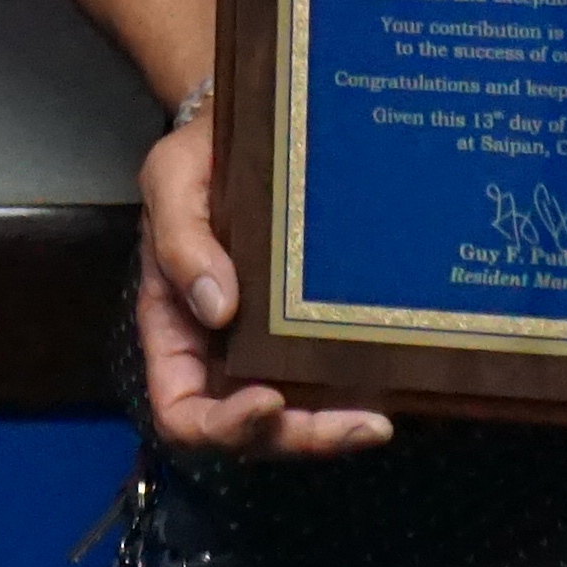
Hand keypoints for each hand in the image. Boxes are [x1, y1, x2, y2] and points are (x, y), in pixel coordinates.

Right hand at [128, 101, 389, 460]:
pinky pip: (326, 381)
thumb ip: (181, 241)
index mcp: (173, 329)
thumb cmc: (199, 154)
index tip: (267, 401)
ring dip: (333, 431)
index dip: (221, 425)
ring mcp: (266, 346)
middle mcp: (218, 352)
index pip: (182, 410)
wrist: (251, 127)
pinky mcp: (309, 329)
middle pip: (251, 431)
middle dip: (300, 438)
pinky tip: (395, 387)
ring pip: (294, 418)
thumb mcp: (172, 180)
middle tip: (359, 424)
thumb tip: (219, 310)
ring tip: (379, 422)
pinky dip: (356, 395)